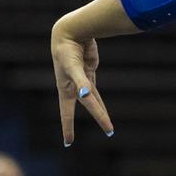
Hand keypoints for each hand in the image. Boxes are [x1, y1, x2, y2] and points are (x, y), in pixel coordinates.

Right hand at [51, 19, 113, 145]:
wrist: (69, 32)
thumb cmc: (67, 51)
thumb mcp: (73, 68)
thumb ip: (80, 82)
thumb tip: (85, 94)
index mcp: (66, 89)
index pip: (67, 114)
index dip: (68, 128)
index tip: (68, 143)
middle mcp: (73, 87)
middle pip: (89, 107)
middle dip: (99, 118)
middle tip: (109, 132)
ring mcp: (82, 80)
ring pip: (93, 99)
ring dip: (100, 110)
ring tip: (108, 125)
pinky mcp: (88, 71)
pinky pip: (94, 88)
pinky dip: (97, 98)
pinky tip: (98, 103)